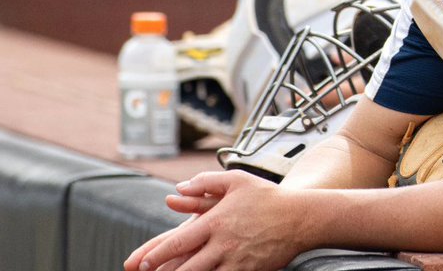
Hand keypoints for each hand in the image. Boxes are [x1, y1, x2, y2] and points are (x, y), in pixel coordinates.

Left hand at [124, 171, 304, 270]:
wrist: (300, 218)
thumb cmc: (267, 197)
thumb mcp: (237, 180)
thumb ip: (206, 182)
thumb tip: (177, 189)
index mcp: (216, 221)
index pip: (179, 241)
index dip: (157, 254)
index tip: (142, 263)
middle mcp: (222, 243)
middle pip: (185, 266)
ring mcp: (235, 260)